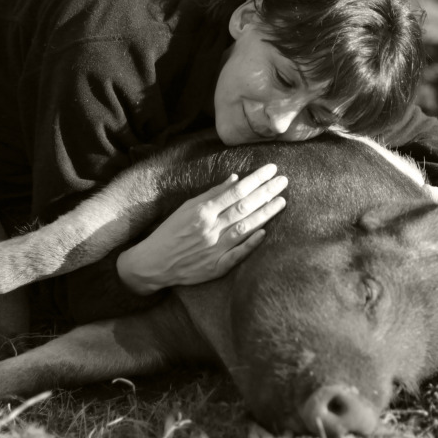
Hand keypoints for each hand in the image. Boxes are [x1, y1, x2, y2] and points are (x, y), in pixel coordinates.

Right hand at [116, 164, 287, 294]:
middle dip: (266, 192)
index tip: (271, 170)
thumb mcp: (186, 207)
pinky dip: (251, 244)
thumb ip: (211, 194)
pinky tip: (265, 233)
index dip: (256, 180)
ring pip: (245, 228)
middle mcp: (210, 228)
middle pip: (244, 207)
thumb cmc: (169, 232)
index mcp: (202, 211)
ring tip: (282, 201)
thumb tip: (235, 179)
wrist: (153, 263)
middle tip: (284, 181)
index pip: (235, 191)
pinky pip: (237, 255)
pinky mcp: (216, 267)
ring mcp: (214, 249)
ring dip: (265, 214)